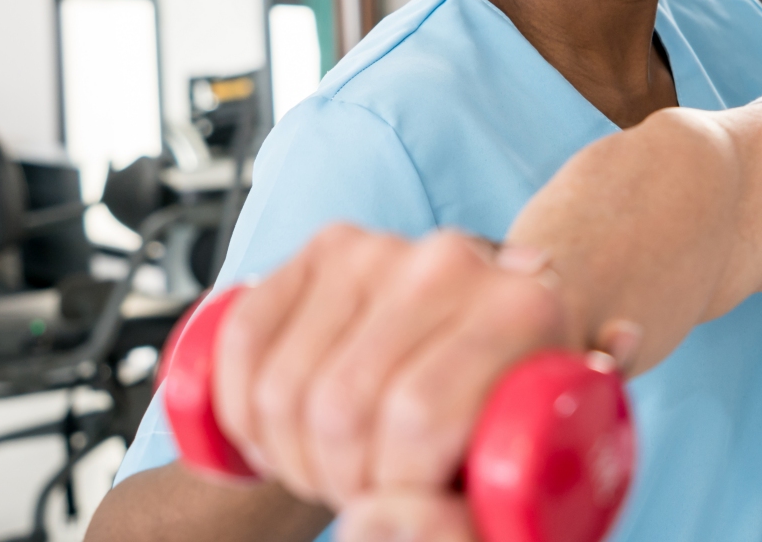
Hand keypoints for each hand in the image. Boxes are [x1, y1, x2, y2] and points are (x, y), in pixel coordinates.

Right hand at [209, 225, 579, 534]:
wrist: (498, 347)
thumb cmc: (509, 427)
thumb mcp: (516, 494)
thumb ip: (460, 525)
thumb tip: (379, 515)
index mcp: (522, 309)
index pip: (416, 416)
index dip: (390, 484)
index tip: (404, 501)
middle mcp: (452, 261)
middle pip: (342, 406)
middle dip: (337, 476)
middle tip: (363, 491)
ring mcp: (382, 246)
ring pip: (283, 385)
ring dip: (288, 452)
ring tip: (333, 464)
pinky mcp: (325, 247)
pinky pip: (243, 338)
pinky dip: (240, 407)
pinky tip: (275, 431)